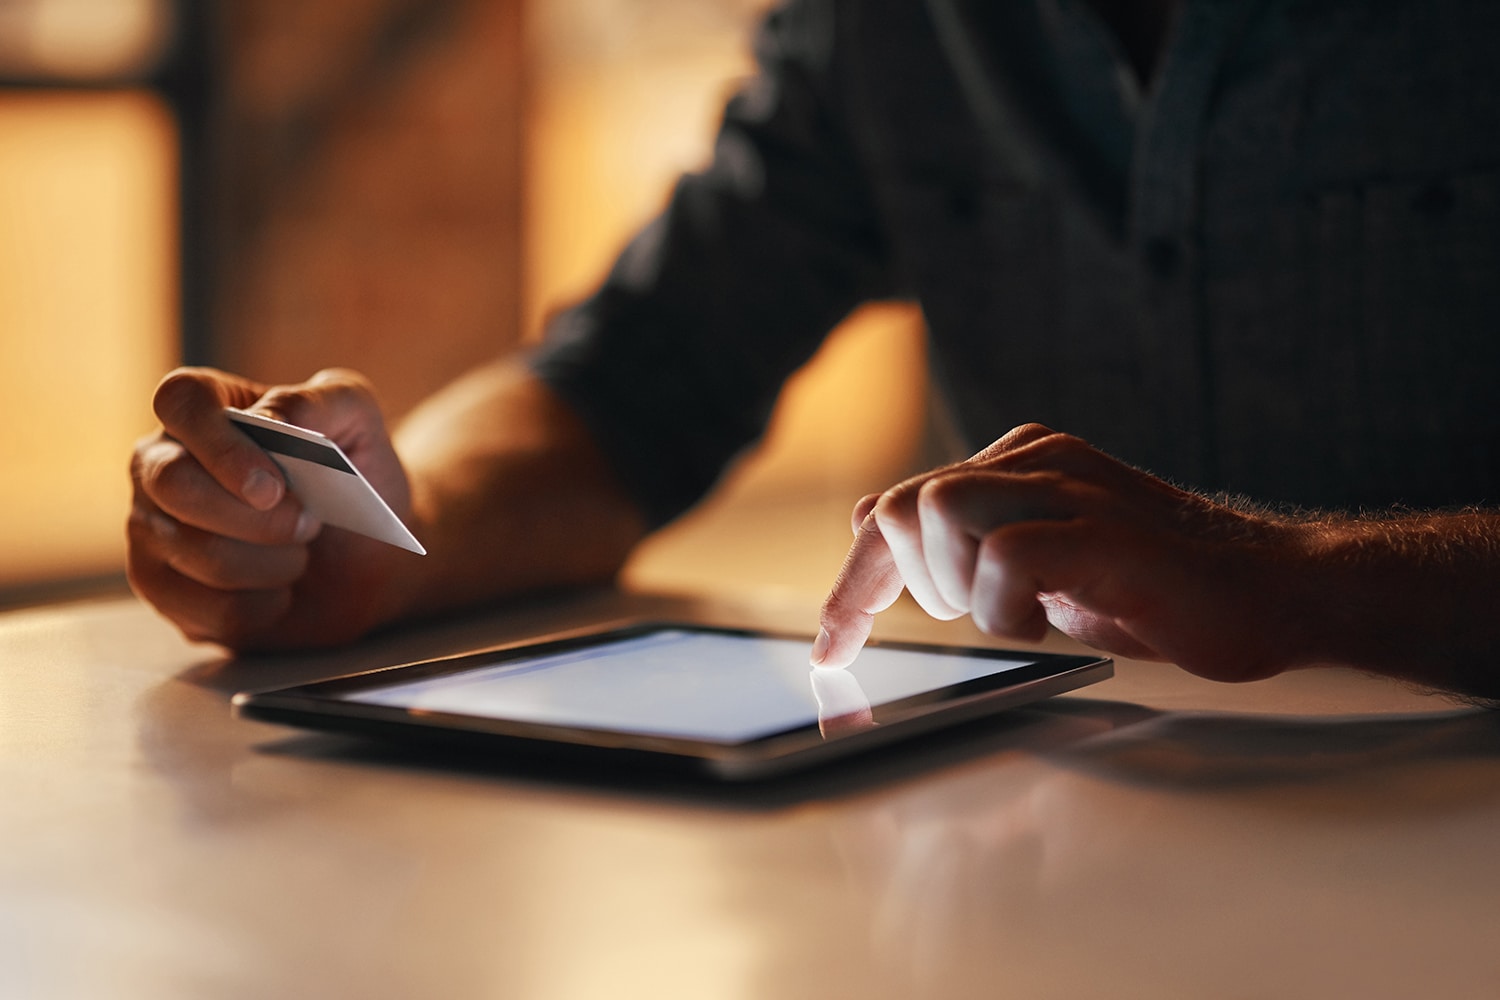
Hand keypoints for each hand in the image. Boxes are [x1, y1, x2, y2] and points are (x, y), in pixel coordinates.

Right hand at [128, 367, 418, 649]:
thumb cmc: (356, 479)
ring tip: (300, 553)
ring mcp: (150, 527)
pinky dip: (265, 606)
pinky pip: (207, 608)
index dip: (222, 444)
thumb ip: (324, 400)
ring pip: (197, 551)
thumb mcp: (361, 422)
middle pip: (173, 482)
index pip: (179, 400)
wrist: (369, 556)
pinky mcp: (162, 588)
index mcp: (204, 408)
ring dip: (273, 562)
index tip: (273, 486)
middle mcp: (161, 462)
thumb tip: (270, 418)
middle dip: (256, 516)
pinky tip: (281, 592)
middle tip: (309, 524)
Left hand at [813, 424, 1312, 682]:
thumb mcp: (1043, 570)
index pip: (899, 504)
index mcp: (1020, 462)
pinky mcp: (1103, 530)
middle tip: (964, 618)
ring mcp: (1072, 488)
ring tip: (1012, 613)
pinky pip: (1005, 556)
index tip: (832, 643)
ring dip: (954, 586)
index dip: (855, 579)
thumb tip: (875, 521)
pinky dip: (1006, 607)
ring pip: (939, 510)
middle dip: (898, 584)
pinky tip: (1049, 621)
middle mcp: (1037, 459)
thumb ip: (968, 546)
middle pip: (903, 503)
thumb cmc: (1161, 589)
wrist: (1278, 592)